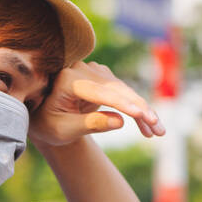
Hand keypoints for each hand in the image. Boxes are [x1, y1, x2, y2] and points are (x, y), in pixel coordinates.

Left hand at [29, 61, 164, 147]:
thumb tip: (120, 121)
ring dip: (143, 111)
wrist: (43, 117)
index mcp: (67, 80)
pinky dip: (137, 109)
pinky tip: (148, 125)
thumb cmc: (48, 125)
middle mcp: (81, 70)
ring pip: (125, 91)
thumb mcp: (63, 131)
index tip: (142, 114)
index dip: (123, 103)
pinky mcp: (103, 78)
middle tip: (158, 129)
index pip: (100, 91)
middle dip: (140, 110)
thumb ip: (89, 124)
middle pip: (117, 89)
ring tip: (157, 132)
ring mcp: (94, 71)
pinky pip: (124, 94)